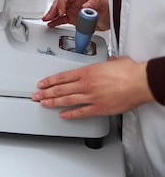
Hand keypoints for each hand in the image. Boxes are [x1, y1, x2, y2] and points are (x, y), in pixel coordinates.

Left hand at [31, 56, 153, 117]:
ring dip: (52, 102)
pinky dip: (70, 114)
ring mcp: (91, 97)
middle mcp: (86, 84)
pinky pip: (81, 112)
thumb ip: (105, 63)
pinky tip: (62, 115)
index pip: (62, 77)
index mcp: (86, 71)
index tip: (41, 84)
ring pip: (66, 100)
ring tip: (43, 104)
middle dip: (46, 92)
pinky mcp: (99, 108)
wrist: (140, 82)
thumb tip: (107, 62)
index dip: (49, 81)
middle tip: (36, 95)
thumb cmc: (129, 71)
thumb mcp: (112, 61)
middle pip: (60, 89)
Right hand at [42, 0, 109, 30]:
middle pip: (59, 3)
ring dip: (51, 15)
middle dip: (53, 9)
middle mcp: (75, 2)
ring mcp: (73, 10)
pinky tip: (51, 24)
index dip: (61, 3)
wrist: (111, 19)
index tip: (60, 11)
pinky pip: (61, 19)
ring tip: (46, 19)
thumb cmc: (108, 9)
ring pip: (58, 11)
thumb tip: (84, 6)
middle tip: (49, 16)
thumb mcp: (103, 4)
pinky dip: (55, 21)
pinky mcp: (73, 18)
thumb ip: (93, 3)